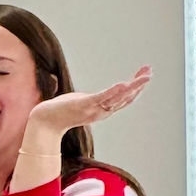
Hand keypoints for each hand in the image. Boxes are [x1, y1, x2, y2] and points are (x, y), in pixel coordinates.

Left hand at [26, 66, 150, 137]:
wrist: (44, 122)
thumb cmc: (58, 112)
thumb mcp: (74, 101)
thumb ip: (77, 96)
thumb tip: (58, 80)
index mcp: (102, 109)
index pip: (124, 99)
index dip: (136, 88)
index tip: (145, 75)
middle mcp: (101, 111)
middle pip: (126, 98)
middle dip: (139, 85)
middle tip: (150, 73)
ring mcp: (93, 109)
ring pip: (118, 97)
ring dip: (133, 87)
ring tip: (145, 77)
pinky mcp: (84, 105)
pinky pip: (102, 98)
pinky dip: (114, 92)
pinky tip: (124, 84)